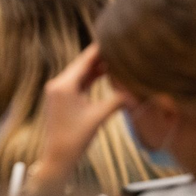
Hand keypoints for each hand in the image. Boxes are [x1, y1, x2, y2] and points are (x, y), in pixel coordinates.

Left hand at [29, 46, 124, 187]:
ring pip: (81, 73)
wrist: (57, 158)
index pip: (85, 60)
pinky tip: (105, 73)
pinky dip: (91, 78)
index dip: (100, 49)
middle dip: (101, 57)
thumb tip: (138, 91)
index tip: (114, 37)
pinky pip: (78, 82)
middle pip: (83, 64)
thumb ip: (117, 101)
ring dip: (97, 67)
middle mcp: (58, 83)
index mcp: (64, 84)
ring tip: (116, 57)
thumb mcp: (98, 117)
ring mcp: (58, 90)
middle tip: (119, 46)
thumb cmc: (75, 139)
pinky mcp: (61, 98)